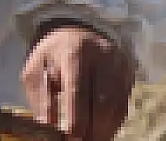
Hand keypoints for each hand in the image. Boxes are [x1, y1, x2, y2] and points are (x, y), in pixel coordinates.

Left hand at [23, 22, 135, 140]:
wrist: (76, 35)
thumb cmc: (52, 56)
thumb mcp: (36, 70)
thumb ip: (40, 97)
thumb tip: (47, 125)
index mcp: (74, 52)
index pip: (78, 89)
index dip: (77, 116)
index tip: (71, 134)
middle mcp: (102, 57)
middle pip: (103, 101)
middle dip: (93, 127)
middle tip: (81, 140)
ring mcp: (120, 65)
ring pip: (117, 106)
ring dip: (105, 128)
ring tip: (90, 138)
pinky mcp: (129, 75)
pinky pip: (124, 104)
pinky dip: (113, 121)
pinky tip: (100, 130)